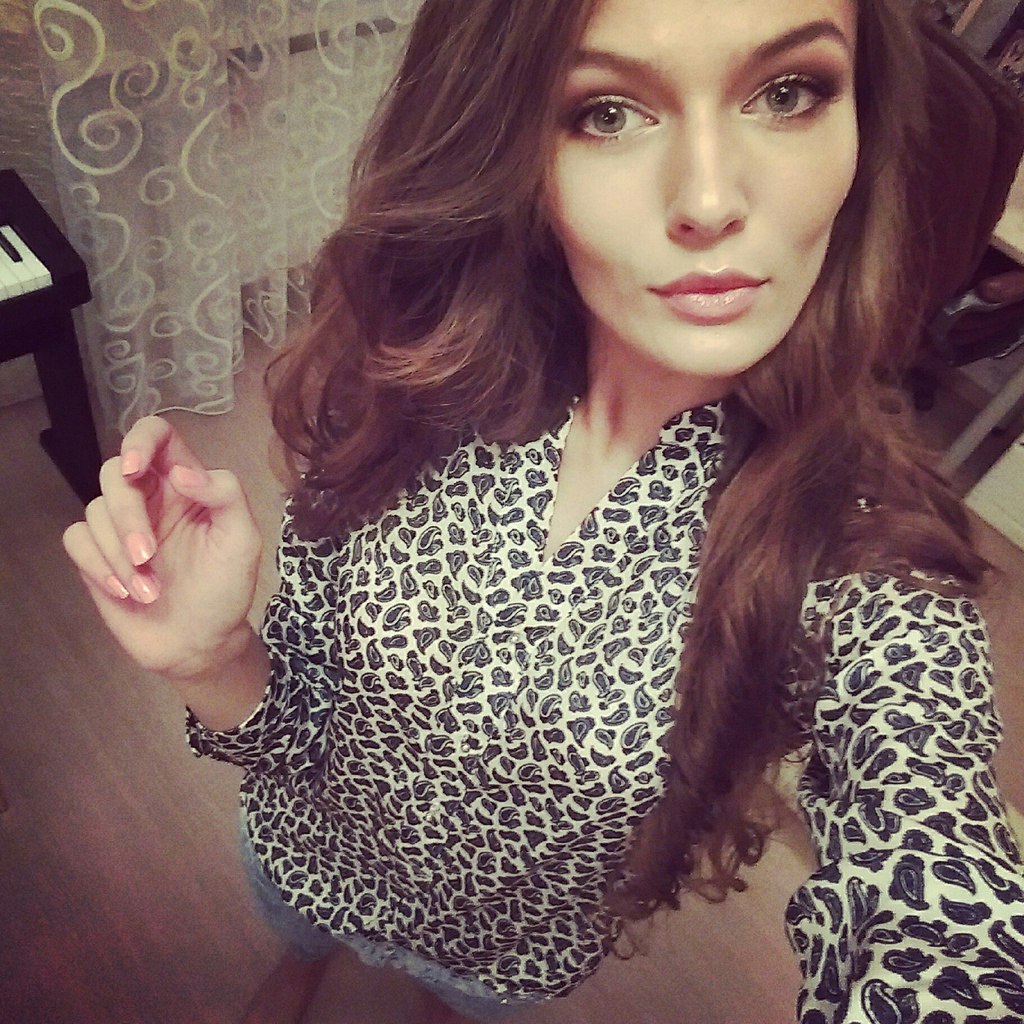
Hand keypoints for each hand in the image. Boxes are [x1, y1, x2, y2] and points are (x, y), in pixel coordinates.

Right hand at [63, 416, 262, 679]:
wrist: (200, 643)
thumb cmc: (226, 588)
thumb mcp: (242, 540)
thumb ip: (225, 495)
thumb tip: (184, 471)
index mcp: (186, 483)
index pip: (157, 436)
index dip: (141, 439)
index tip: (136, 469)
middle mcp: (150, 497)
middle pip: (115, 473)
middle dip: (127, 516)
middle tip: (147, 556)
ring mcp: (121, 525)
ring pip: (94, 509)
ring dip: (118, 554)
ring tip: (148, 590)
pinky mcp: (97, 554)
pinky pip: (76, 539)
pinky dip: (97, 565)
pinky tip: (125, 591)